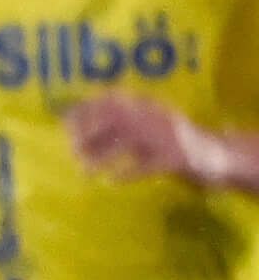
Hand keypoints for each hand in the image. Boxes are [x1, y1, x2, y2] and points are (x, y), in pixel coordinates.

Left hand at [65, 93, 223, 183]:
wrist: (213, 156)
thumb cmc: (166, 143)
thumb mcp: (141, 125)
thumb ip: (112, 122)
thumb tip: (68, 119)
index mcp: (148, 106)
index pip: (113, 99)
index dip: (87, 109)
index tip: (65, 123)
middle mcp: (158, 116)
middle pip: (119, 117)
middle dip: (92, 133)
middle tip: (74, 152)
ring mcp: (169, 137)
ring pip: (131, 141)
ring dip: (103, 155)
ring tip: (84, 171)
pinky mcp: (178, 159)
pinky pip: (150, 165)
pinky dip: (129, 172)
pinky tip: (112, 181)